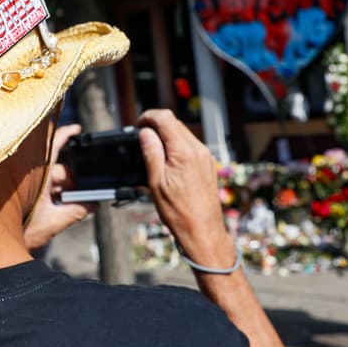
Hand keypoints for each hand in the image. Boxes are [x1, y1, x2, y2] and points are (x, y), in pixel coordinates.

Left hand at [23, 123, 96, 250]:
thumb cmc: (17, 231)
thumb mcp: (51, 223)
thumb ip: (74, 212)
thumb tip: (93, 205)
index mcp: (37, 175)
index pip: (52, 145)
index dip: (65, 134)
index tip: (77, 130)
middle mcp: (30, 176)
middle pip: (58, 168)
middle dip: (70, 179)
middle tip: (77, 194)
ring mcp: (26, 185)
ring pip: (50, 178)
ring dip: (61, 188)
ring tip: (65, 205)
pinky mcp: (22, 195)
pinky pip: (41, 187)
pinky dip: (51, 193)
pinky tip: (57, 206)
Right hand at [137, 109, 234, 268]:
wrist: (202, 230)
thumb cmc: (179, 212)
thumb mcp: (156, 182)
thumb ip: (151, 153)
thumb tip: (145, 133)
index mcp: (184, 151)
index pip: (165, 118)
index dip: (149, 117)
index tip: (139, 124)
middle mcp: (198, 150)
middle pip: (175, 124)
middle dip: (157, 126)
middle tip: (142, 139)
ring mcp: (205, 157)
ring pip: (183, 134)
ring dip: (167, 137)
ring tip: (153, 152)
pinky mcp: (208, 165)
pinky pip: (191, 147)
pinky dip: (177, 147)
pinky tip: (168, 162)